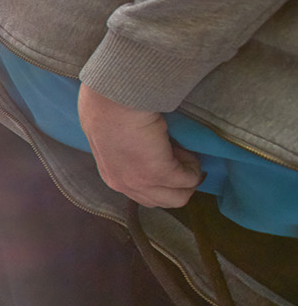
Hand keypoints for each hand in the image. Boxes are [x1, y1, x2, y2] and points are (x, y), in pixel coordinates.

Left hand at [77, 83, 201, 208]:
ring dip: (188, 178)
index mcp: (114, 178)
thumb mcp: (117, 142)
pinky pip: (189, 179)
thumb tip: (152, 153)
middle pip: (163, 202)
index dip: (163, 183)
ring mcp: (140, 183)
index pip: (145, 197)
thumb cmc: (111, 112)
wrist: (111, 103)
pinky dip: (193, 166)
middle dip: (179, 185)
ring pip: (178, 198)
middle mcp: (125, 186)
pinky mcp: (158, 174)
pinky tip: (185, 150)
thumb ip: (131, 156)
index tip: (171, 162)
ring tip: (184, 155)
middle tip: (182, 159)